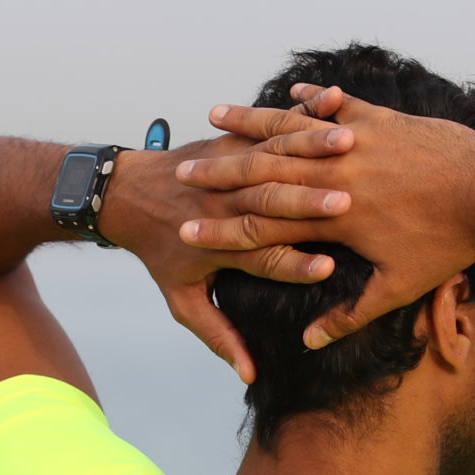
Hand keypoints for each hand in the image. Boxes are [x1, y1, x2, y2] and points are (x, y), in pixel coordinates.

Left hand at [97, 90, 357, 381]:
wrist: (124, 194)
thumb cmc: (158, 251)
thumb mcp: (181, 299)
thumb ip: (217, 334)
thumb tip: (247, 373)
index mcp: (222, 245)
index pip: (264, 257)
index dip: (294, 264)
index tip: (329, 268)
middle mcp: (227, 203)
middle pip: (274, 204)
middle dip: (310, 204)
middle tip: (348, 205)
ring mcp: (230, 166)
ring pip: (276, 155)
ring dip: (312, 147)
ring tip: (349, 143)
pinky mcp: (233, 138)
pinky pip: (272, 122)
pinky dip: (302, 111)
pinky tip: (334, 101)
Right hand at [176, 85, 474, 347]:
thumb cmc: (449, 241)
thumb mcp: (399, 286)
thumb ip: (351, 313)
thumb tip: (311, 343)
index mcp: (332, 220)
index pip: (262, 228)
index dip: (220, 232)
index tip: (183, 234)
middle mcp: (335, 176)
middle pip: (262, 175)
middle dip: (217, 174)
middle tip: (181, 175)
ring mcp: (357, 142)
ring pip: (290, 132)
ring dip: (249, 124)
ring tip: (213, 117)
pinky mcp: (381, 119)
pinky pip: (336, 104)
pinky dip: (312, 100)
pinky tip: (290, 91)